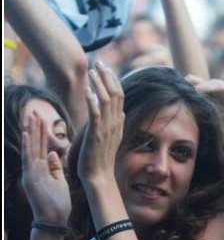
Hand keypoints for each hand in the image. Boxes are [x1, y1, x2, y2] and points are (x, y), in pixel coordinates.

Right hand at [21, 111, 70, 224]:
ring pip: (31, 149)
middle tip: (35, 112)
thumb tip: (52, 153)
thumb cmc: (58, 204)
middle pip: (34, 145)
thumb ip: (55, 167)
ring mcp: (31, 174)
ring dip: (32, 133)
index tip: (43, 119)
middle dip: (35, 129)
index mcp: (41, 170)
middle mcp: (33, 170)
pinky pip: (29, 160)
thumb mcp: (59, 182)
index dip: (41, 134)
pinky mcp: (30, 179)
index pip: (40, 148)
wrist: (54, 220)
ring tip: (32, 117)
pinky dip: (28, 147)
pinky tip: (28, 134)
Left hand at [78, 61, 124, 184]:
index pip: (119, 96)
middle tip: (98, 63)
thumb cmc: (100, 158)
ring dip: (99, 84)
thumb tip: (120, 113)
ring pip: (106, 100)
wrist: (99, 176)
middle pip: (115, 94)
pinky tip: (87, 90)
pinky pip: (96, 113)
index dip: (113, 80)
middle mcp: (115, 123)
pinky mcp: (97, 134)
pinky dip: (92, 100)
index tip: (104, 69)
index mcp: (118, 123)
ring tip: (92, 71)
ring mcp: (107, 128)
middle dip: (107, 76)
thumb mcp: (112, 138)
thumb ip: (115, 123)